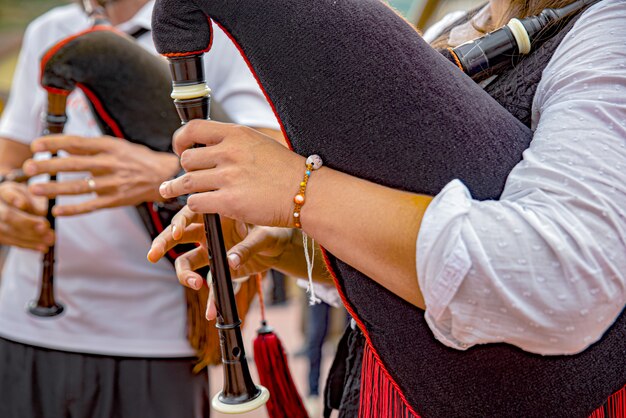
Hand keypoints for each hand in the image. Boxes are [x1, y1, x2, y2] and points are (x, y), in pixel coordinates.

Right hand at [0, 181, 52, 251]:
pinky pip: (12, 242)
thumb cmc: (26, 199)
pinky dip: (29, 245)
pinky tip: (43, 247)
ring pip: (9, 231)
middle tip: (46, 227)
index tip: (23, 204)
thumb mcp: (33, 196)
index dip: (14, 199)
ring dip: (31, 237)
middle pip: (7, 215)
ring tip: (49, 239)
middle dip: (27, 223)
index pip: (7, 194)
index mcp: (5, 192)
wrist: (16, 209)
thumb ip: (37, 202)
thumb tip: (43, 212)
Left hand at [23, 135, 179, 215]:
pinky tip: (57, 211)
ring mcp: (114, 183)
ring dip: (56, 189)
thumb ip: (92, 146)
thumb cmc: (137, 158)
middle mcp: (111, 164)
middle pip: (75, 164)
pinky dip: (74, 209)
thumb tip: (63, 144)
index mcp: (110, 147)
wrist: (165, 176)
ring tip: (36, 190)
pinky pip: (91, 205)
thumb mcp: (117, 145)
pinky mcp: (116, 200)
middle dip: (49, 166)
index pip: (78, 143)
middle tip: (28, 168)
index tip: (36, 146)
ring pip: (80, 186)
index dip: (55, 144)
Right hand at [147, 205, 292, 289]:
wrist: (282, 247)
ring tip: (195, 284)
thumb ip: (247, 247)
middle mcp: (209, 232)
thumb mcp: (264, 236)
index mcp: (217, 215)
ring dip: (184, 274)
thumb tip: (231, 261)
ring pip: (188, 261)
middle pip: (179, 236)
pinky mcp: (221, 270)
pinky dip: (212, 299)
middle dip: (163, 243)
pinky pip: (211, 284)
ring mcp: (212, 252)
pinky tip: (211, 313)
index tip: (176, 233)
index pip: (191, 213)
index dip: (179, 222)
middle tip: (152, 255)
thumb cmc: (273, 230)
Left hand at [158, 121, 303, 226]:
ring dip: (178, 189)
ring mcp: (228, 177)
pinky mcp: (229, 202)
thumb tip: (208, 146)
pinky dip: (195, 205)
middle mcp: (229, 152)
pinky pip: (196, 202)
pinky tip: (201, 206)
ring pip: (186, 182)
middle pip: (187, 159)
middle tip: (186, 177)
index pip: (192, 129)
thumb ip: (233, 143)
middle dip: (184, 169)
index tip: (180, 149)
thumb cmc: (286, 171)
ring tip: (170, 191)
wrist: (306, 192)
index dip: (180, 140)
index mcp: (236, 134)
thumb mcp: (260, 143)